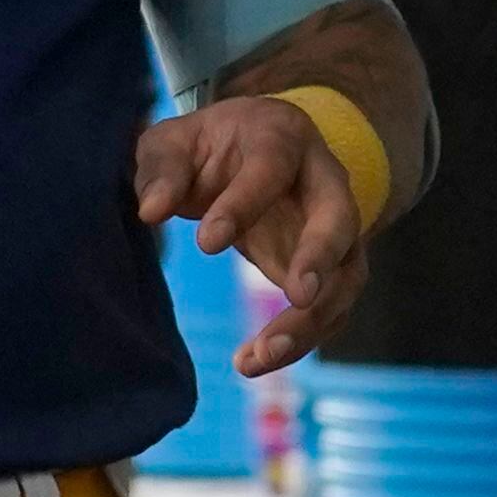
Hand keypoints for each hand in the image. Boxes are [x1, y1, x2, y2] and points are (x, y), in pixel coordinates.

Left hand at [136, 97, 372, 376]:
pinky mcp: (334, 269)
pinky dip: (299, 338)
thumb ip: (161, 170)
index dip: (244, 204)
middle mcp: (325, 179)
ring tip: (262, 355)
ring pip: (347, 276)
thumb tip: (150, 212)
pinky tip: (255, 360)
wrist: (249, 150)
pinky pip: (329, 307)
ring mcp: (339, 227)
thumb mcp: (172, 142)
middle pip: (340, 218)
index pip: (271, 167)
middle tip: (298, 298)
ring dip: (312, 319)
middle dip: (321, 258)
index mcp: (281, 136)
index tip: (205, 244)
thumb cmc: (205, 146)